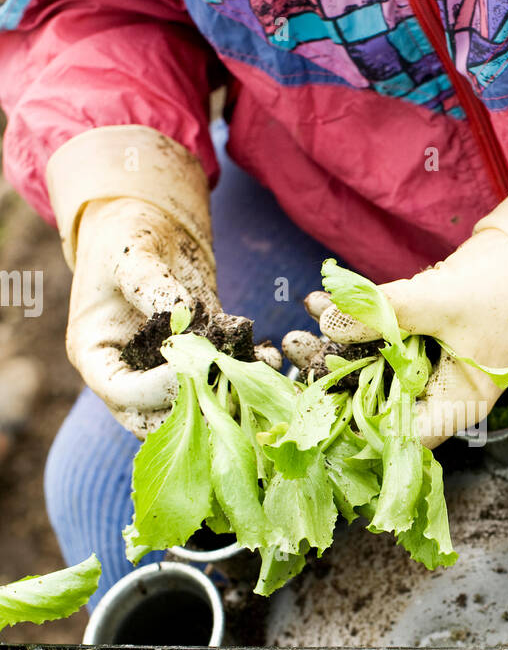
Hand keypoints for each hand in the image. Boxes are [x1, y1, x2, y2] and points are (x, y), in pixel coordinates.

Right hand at [47, 127, 277, 436]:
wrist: (149, 229)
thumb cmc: (126, 238)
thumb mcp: (132, 256)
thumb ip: (152, 287)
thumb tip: (183, 315)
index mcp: (97, 357)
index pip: (122, 393)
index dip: (156, 390)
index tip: (191, 370)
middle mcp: (129, 377)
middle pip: (158, 420)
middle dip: (197, 414)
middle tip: (233, 395)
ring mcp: (164, 377)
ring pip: (194, 411)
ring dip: (227, 401)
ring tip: (258, 380)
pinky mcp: (200, 365)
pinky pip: (222, 383)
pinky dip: (245, 378)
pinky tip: (269, 361)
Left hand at [284, 163, 507, 446]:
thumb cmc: (505, 291)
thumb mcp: (444, 301)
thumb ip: (389, 310)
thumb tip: (332, 319)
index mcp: (456, 407)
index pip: (399, 437)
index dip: (355, 428)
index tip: (314, 408)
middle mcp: (437, 397)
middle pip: (374, 403)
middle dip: (330, 378)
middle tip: (293, 351)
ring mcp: (426, 372)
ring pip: (369, 370)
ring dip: (333, 348)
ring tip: (295, 329)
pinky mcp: (416, 346)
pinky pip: (376, 344)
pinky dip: (351, 326)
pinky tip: (319, 305)